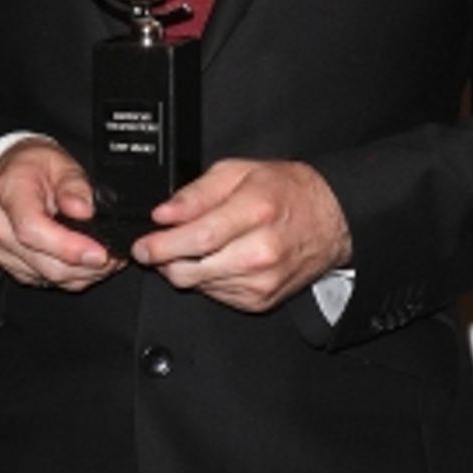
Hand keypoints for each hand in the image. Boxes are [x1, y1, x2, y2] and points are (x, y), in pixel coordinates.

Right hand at [0, 138, 121, 290]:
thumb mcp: (58, 161)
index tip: (99, 251)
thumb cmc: (32, 167)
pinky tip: (87, 261)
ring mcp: (3, 250)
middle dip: (87, 264)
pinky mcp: (13, 266)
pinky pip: (48, 280)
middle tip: (115, 254)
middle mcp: (0, 226)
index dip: (69, 246)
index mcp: (9, 193)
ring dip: (85, 273)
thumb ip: (74, 184)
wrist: (8, 175)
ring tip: (108, 257)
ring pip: (50, 277)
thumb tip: (84, 210)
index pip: (33, 230)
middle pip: (45, 262)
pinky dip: (74, 275)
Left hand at [132, 159, 351, 312]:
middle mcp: (259, 253)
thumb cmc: (287, 192)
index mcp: (255, 213)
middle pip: (192, 269)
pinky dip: (207, 279)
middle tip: (157, 246)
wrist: (331, 220)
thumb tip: (164, 213)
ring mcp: (261, 282)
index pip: (198, 238)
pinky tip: (219, 258)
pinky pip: (215, 295)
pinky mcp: (260, 300)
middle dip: (165, 260)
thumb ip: (197, 193)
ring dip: (186, 268)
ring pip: (199, 285)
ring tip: (198, 245)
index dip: (162, 245)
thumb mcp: (239, 172)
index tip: (142, 245)